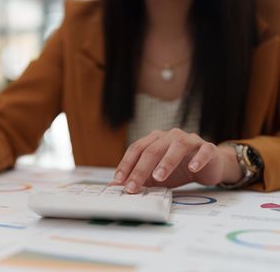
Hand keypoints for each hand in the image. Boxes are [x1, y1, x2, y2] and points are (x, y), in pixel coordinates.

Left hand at [113, 128, 243, 192]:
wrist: (208, 166)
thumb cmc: (179, 169)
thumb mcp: (155, 176)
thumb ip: (138, 178)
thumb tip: (114, 186)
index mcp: (154, 139)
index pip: (136, 149)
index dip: (126, 164)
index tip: (119, 180)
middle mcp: (170, 136)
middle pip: (152, 150)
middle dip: (141, 169)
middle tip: (134, 186)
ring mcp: (189, 140)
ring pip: (177, 146)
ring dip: (166, 162)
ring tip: (159, 177)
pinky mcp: (207, 148)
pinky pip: (203, 150)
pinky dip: (198, 159)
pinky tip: (192, 168)